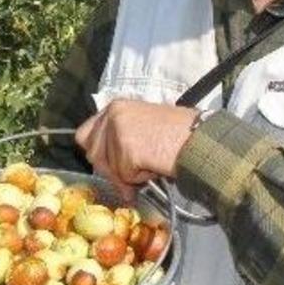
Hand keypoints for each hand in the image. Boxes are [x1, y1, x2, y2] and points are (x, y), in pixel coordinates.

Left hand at [75, 99, 198, 201]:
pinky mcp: (127, 147)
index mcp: (115, 107)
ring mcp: (118, 129)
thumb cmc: (179, 136)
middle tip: (134, 175)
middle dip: (111, 170)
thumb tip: (107, 170)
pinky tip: (156, 165)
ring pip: (108, 167)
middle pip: (92, 154)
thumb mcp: (141, 128)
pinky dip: (140, 178)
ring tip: (151, 163)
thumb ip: (118, 141)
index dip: (97, 154)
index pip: (84, 134)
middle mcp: (113, 114)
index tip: (110, 165)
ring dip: (128, 174)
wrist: (199, 139)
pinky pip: (125, 176)